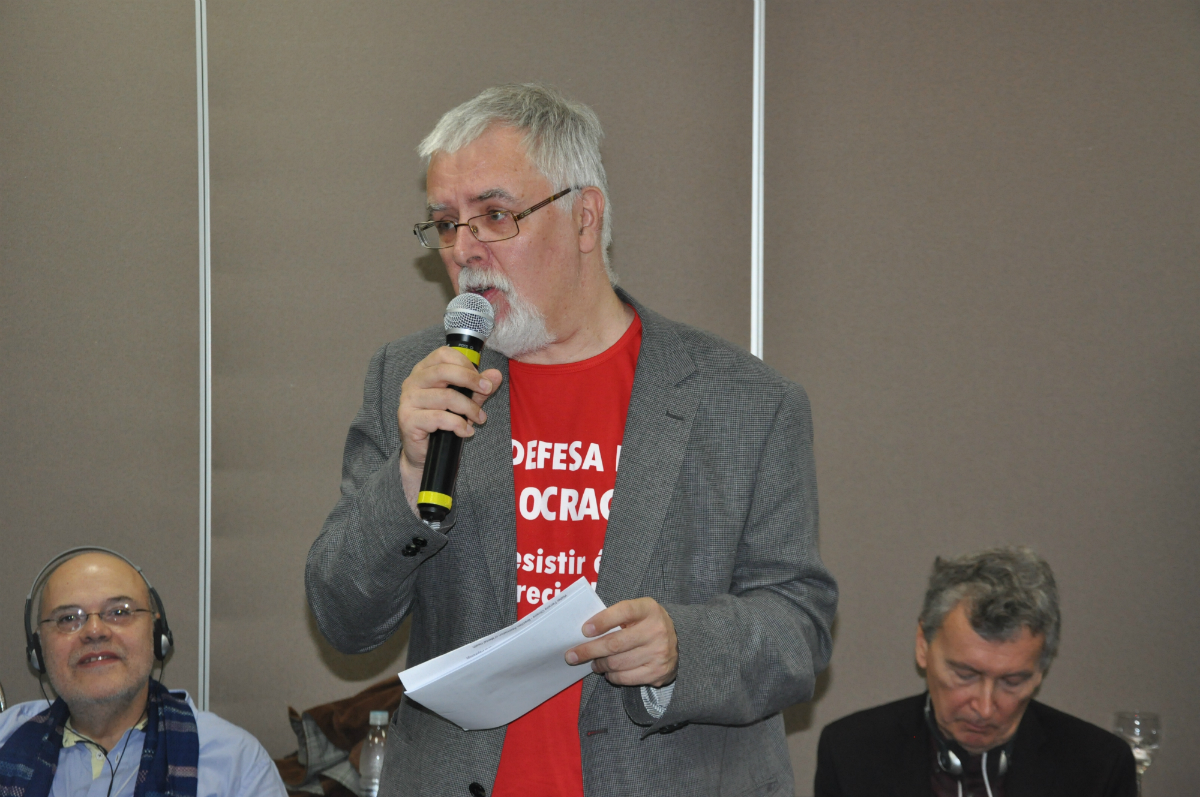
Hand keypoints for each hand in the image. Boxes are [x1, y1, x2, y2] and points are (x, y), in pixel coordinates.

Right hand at [397, 347, 501, 508]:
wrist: (423, 452)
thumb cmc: (441, 423)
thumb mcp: (464, 402)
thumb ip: (478, 388)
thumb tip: (495, 375)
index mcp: (424, 371)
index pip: (444, 354)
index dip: (466, 364)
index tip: (481, 378)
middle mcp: (413, 382)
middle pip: (443, 370)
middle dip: (471, 380)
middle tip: (487, 390)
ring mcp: (408, 400)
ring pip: (446, 396)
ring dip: (469, 408)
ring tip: (479, 418)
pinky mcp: (408, 419)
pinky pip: (439, 418)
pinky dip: (459, 425)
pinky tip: (466, 431)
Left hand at [565, 598, 677, 686]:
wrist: (678, 641)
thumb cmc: (646, 624)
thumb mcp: (637, 612)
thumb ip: (616, 617)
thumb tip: (586, 633)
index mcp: (648, 609)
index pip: (623, 612)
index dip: (602, 621)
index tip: (584, 630)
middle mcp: (656, 630)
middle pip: (615, 644)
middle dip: (589, 651)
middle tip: (572, 655)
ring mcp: (659, 653)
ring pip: (617, 663)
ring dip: (599, 664)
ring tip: (594, 663)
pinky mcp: (658, 672)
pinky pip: (625, 677)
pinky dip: (612, 675)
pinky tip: (609, 671)